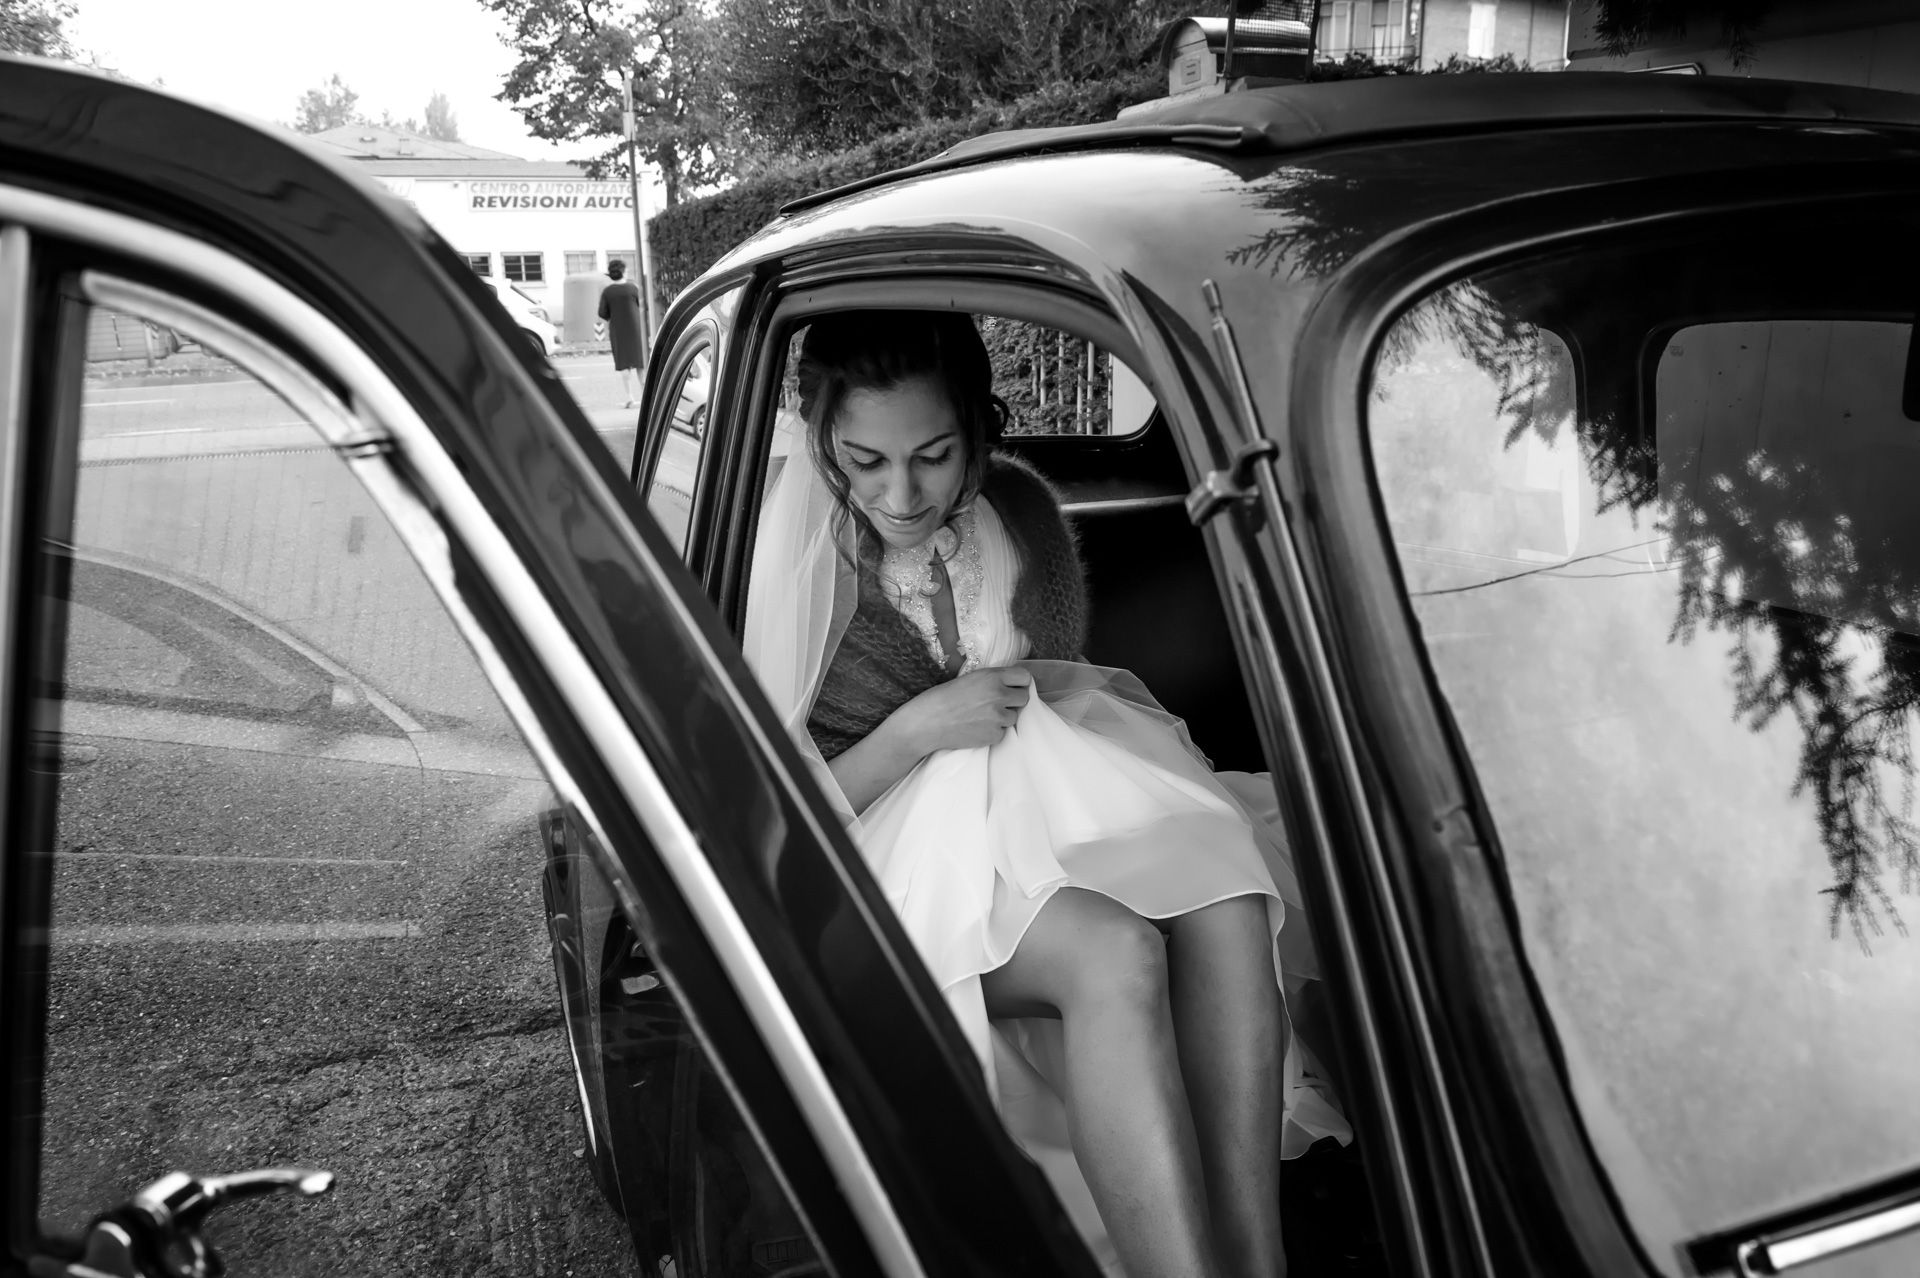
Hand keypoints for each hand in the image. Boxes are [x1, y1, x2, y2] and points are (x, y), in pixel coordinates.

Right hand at [890, 665, 1032, 754]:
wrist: (928, 722)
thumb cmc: (943, 698)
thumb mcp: (970, 678)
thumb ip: (992, 680)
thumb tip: (1012, 685)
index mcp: (992, 677)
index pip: (1024, 677)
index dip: (1019, 683)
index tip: (1013, 687)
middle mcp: (999, 695)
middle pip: (1024, 698)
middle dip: (1014, 700)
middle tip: (999, 703)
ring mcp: (998, 717)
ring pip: (1014, 717)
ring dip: (1004, 717)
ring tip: (982, 716)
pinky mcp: (994, 735)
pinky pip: (1003, 732)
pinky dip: (994, 731)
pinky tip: (977, 727)